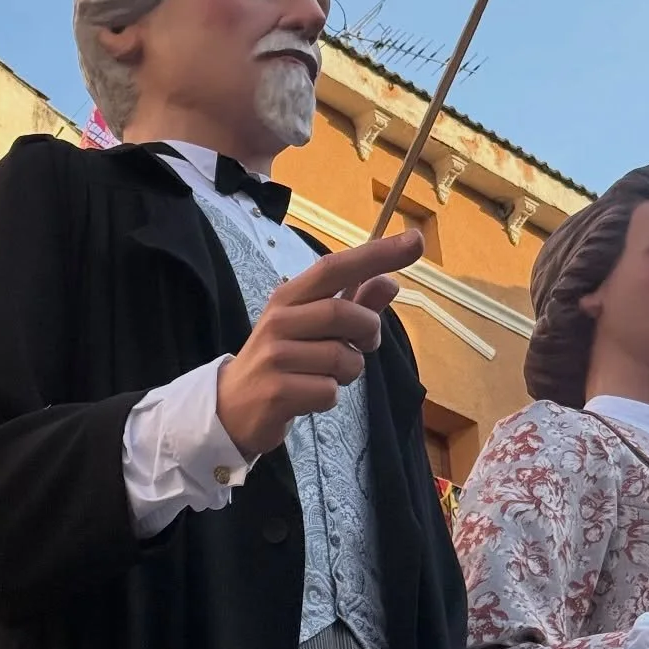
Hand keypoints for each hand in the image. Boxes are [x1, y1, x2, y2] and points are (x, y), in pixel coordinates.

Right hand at [215, 231, 423, 456]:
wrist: (232, 407)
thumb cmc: (284, 359)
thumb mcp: (316, 328)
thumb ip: (354, 304)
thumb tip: (391, 283)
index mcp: (289, 297)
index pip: (335, 267)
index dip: (377, 254)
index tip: (416, 241)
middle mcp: (278, 320)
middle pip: (342, 313)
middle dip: (367, 330)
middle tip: (366, 344)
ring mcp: (274, 356)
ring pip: (342, 358)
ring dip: (350, 371)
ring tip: (327, 375)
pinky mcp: (277, 391)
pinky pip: (330, 392)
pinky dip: (331, 396)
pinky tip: (309, 396)